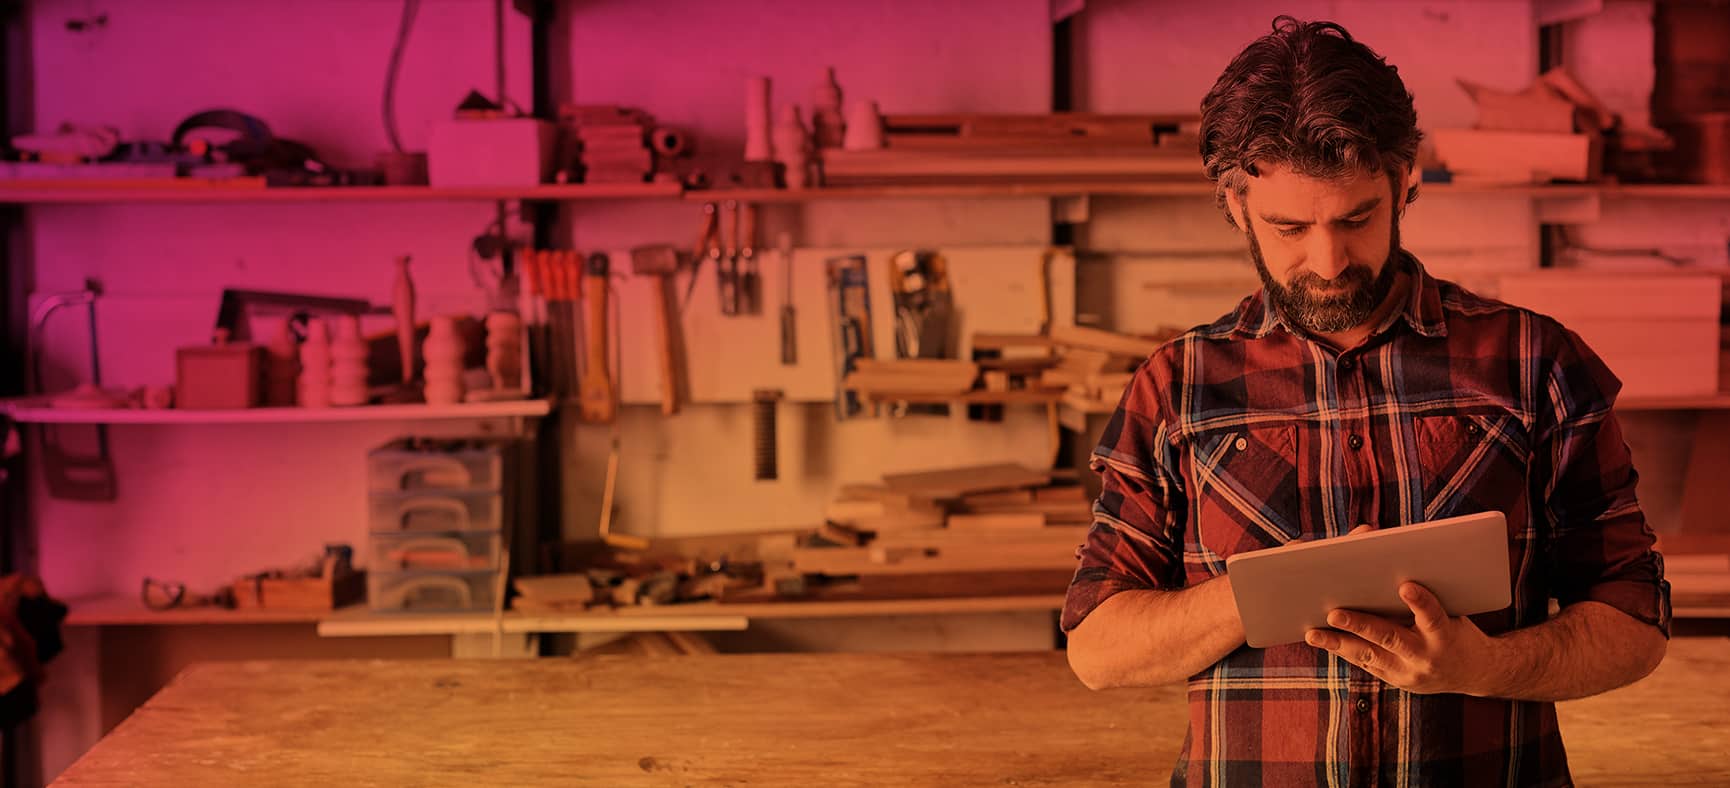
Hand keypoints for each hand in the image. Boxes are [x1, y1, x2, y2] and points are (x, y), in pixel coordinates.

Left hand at [1304, 581, 1502, 695]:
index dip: (1421, 603)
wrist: (1476, 671)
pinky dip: (1343, 650)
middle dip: (1360, 625)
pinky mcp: (1396, 680)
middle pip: (1390, 638)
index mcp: (1446, 635)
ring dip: (1338, 643)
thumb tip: (1391, 558)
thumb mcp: (1453, 608)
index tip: (1407, 585)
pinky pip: (1365, 664)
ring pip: (1369, 655)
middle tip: (1334, 613)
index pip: (1434, 617)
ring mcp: (1409, 673)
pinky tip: (1321, 639)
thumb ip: (1427, 590)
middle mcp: (1427, 656)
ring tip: (1312, 633)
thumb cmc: (1458, 626)